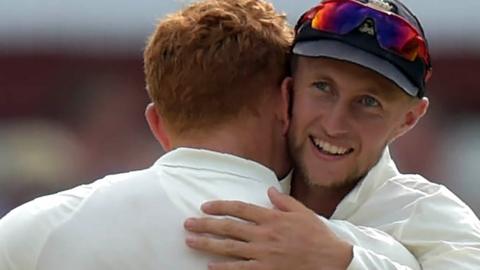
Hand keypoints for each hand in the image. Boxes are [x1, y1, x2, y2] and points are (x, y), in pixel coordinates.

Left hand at [184, 187, 352, 269]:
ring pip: (229, 248)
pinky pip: (240, 269)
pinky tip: (210, 266)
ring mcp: (263, 254)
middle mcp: (264, 234)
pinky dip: (223, 268)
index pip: (240, 208)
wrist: (331, 261)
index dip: (220, 206)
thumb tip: (268, 190)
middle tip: (188, 224)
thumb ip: (283, 201)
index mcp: (272, 218)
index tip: (205, 206)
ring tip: (190, 241)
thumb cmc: (317, 236)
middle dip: (206, 225)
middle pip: (228, 228)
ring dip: (207, 244)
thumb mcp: (303, 212)